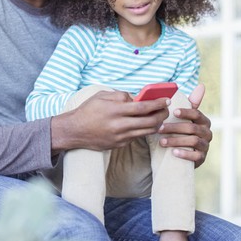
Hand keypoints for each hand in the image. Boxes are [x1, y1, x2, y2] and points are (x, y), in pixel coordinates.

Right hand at [51, 90, 169, 152]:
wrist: (74, 131)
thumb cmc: (88, 110)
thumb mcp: (102, 96)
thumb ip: (121, 96)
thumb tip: (137, 99)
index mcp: (115, 110)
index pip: (143, 107)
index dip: (158, 104)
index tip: (166, 100)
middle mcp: (119, 125)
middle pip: (149, 122)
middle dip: (161, 115)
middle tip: (166, 110)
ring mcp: (119, 137)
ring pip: (146, 132)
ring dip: (156, 124)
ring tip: (159, 117)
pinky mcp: (119, 145)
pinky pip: (136, 137)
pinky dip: (143, 130)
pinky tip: (145, 125)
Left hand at [158, 83, 211, 167]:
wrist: (181, 153)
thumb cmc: (181, 131)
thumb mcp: (184, 118)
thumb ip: (190, 103)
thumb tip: (201, 85)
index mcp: (203, 120)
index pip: (197, 114)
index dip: (186, 112)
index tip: (173, 112)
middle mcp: (207, 132)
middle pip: (192, 128)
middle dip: (174, 128)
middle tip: (159, 129)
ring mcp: (206, 146)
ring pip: (193, 141)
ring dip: (176, 141)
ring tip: (162, 142)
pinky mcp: (202, 158)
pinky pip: (196, 156)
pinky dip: (184, 154)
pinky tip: (173, 153)